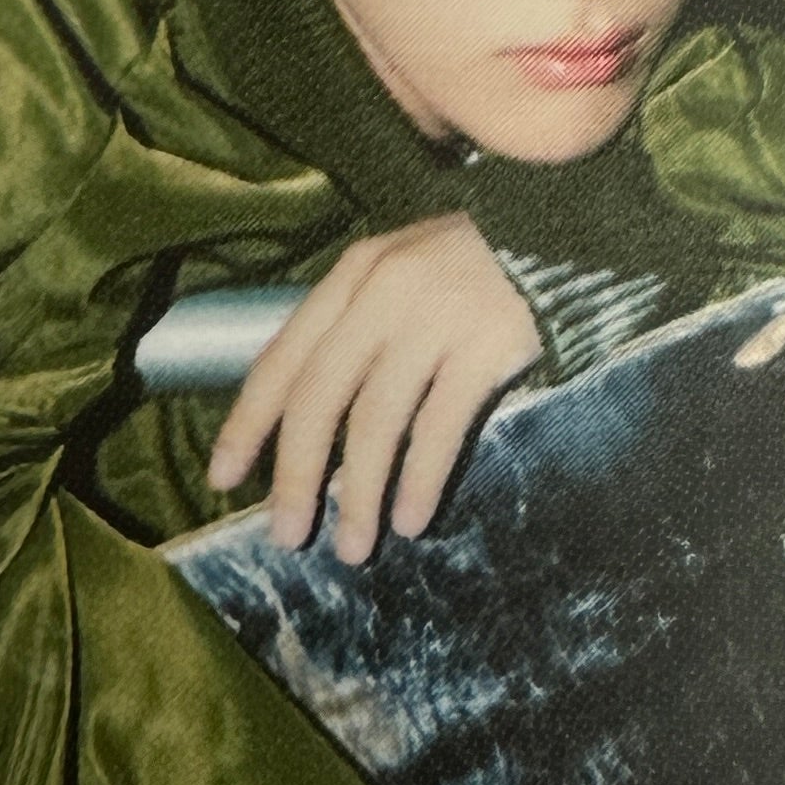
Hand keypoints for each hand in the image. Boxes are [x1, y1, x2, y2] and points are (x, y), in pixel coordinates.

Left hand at [206, 214, 541, 561]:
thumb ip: (352, 329)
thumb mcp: (395, 276)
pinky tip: (410, 521)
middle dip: (297, 475)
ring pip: (377, 421)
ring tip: (353, 547)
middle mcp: (383, 293)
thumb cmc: (466, 269)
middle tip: (287, 536)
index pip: (283, 357)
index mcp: (350, 276)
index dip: (249, 423)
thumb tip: (303, 425)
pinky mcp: (488, 345)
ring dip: (360, 494)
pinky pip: (441, 427)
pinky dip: (419, 481)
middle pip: (321, 397)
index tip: (224, 479)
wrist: (560, 237)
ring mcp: (437, 317)